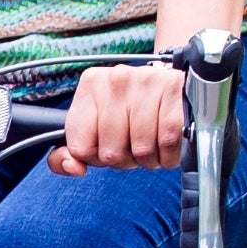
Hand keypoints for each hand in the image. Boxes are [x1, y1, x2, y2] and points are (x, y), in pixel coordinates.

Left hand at [50, 58, 185, 172]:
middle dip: (125, 160)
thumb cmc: (130, 106)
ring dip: (149, 160)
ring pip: (141, 150)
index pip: (80, 147)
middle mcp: (115, 80)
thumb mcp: (96, 121)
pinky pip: (167, 142)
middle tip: (133, 147)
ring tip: (151, 145)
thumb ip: (74, 149)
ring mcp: (145, 82)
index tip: (106, 147)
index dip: (95, 158)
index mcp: (90, 85)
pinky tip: (166, 146)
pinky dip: (168, 155)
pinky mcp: (173, 89)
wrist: (169, 80)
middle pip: (111, 153)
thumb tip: (73, 167)